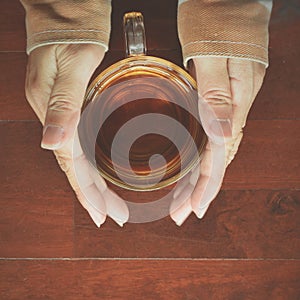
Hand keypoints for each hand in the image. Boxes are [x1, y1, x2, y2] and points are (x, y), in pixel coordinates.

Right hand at [25, 44, 128, 226]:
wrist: (66, 14)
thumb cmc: (72, 34)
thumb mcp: (73, 65)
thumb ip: (64, 104)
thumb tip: (51, 144)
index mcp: (55, 111)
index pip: (72, 164)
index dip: (87, 191)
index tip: (103, 215)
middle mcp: (55, 117)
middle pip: (75, 166)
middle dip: (94, 195)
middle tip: (114, 217)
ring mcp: (61, 112)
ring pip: (77, 158)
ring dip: (93, 183)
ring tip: (109, 204)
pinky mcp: (70, 106)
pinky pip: (79, 143)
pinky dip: (90, 162)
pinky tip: (100, 170)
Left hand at [170, 57, 265, 224]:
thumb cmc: (218, 17)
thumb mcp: (213, 54)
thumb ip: (217, 94)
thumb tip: (221, 135)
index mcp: (233, 101)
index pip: (219, 155)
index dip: (206, 185)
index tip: (193, 208)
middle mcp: (234, 108)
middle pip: (218, 160)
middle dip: (201, 190)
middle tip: (184, 212)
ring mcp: (231, 104)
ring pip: (217, 151)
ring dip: (202, 178)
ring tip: (186, 199)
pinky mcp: (224, 98)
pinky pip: (215, 136)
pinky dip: (204, 157)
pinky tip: (196, 165)